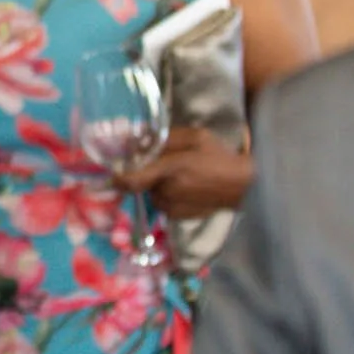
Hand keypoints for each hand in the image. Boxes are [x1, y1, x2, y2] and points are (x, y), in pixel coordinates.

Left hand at [113, 125, 251, 218]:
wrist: (245, 186)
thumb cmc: (220, 157)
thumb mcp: (195, 137)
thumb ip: (165, 139)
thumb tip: (138, 141)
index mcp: (170, 170)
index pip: (131, 180)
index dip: (115, 178)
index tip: (108, 173)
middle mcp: (167, 191)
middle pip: (141, 182)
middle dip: (146, 172)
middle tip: (166, 163)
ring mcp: (172, 207)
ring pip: (151, 192)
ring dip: (158, 184)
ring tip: (181, 174)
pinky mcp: (178, 216)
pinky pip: (163, 202)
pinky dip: (168, 194)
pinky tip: (187, 187)